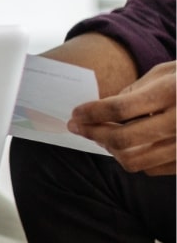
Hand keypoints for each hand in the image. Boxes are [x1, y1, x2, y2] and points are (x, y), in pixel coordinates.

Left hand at [67, 60, 174, 174]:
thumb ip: (133, 92)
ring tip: (99, 135)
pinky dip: (132, 158)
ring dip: (109, 148)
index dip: (91, 113)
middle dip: (93, 133)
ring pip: (134, 160)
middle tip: (78, 126)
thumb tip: (99, 112)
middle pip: (122, 139)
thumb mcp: (163, 74)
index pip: (120, 108)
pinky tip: (126, 144)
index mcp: (171, 93)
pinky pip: (151, 168)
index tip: (76, 114)